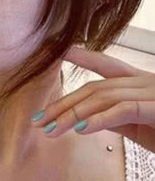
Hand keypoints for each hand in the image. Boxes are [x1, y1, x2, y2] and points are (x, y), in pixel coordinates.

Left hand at [31, 46, 154, 151]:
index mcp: (142, 83)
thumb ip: (114, 118)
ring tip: (51, 129)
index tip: (59, 51)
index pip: (108, 66)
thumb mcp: (138, 127)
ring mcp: (154, 92)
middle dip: (63, 104)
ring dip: (72, 115)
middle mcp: (147, 82)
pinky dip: (100, 119)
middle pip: (96, 87)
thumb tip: (85, 119)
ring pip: (104, 97)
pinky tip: (80, 129)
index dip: (83, 57)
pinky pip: (124, 110)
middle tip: (38, 120)